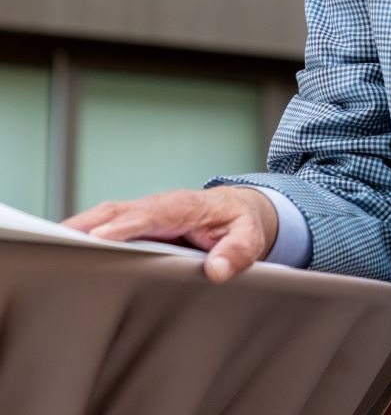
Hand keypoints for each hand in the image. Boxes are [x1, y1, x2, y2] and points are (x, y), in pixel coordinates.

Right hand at [62, 186, 278, 282]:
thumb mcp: (250, 238)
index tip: (101, 239)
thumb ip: (237, 252)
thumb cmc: (242, 223)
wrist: (241, 210)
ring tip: (54, 245)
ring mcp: (146, 212)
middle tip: (62, 241)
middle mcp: (161, 206)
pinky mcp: (137, 221)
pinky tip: (67, 248)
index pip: (152, 215)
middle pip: (120, 211)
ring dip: (81, 227)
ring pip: (108, 215)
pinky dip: (86, 231)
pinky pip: (108, 223)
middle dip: (91, 224)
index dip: (126, 226)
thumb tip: (217, 270)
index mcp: (186, 207)